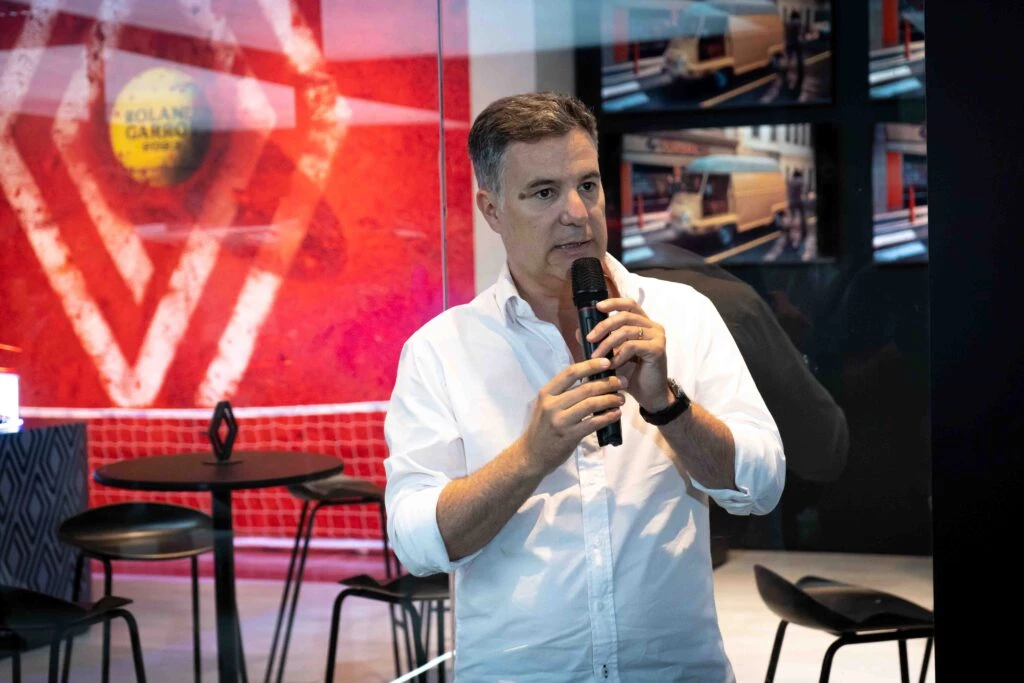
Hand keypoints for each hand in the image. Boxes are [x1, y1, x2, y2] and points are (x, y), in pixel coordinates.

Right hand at [518, 357, 626, 476]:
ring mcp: (560, 421)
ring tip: (621, 398)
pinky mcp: (569, 436)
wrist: (531, 455)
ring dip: (611, 399)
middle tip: (622, 381)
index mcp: (546, 393)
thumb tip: (591, 376)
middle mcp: (552, 405)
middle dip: (608, 383)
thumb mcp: (547, 405)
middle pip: (585, 388)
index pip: (570, 373)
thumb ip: (564, 392)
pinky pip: (594, 423)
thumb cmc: (543, 428)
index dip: (590, 365)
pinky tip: (616, 413)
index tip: (607, 362)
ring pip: (592, 404)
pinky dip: (608, 417)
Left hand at [586, 298, 671, 411]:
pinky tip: (612, 364)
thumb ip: (598, 342)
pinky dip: (618, 355)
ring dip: (607, 344)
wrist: (649, 395)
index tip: (597, 307)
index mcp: (643, 324)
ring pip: (626, 330)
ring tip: (596, 357)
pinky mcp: (657, 349)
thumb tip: (578, 331)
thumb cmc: (632, 374)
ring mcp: (657, 337)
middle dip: (603, 326)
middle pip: (625, 315)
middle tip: (589, 339)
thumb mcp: (611, 356)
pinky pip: (632, 346)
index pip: (629, 304)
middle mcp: (653, 327)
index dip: (613, 302)